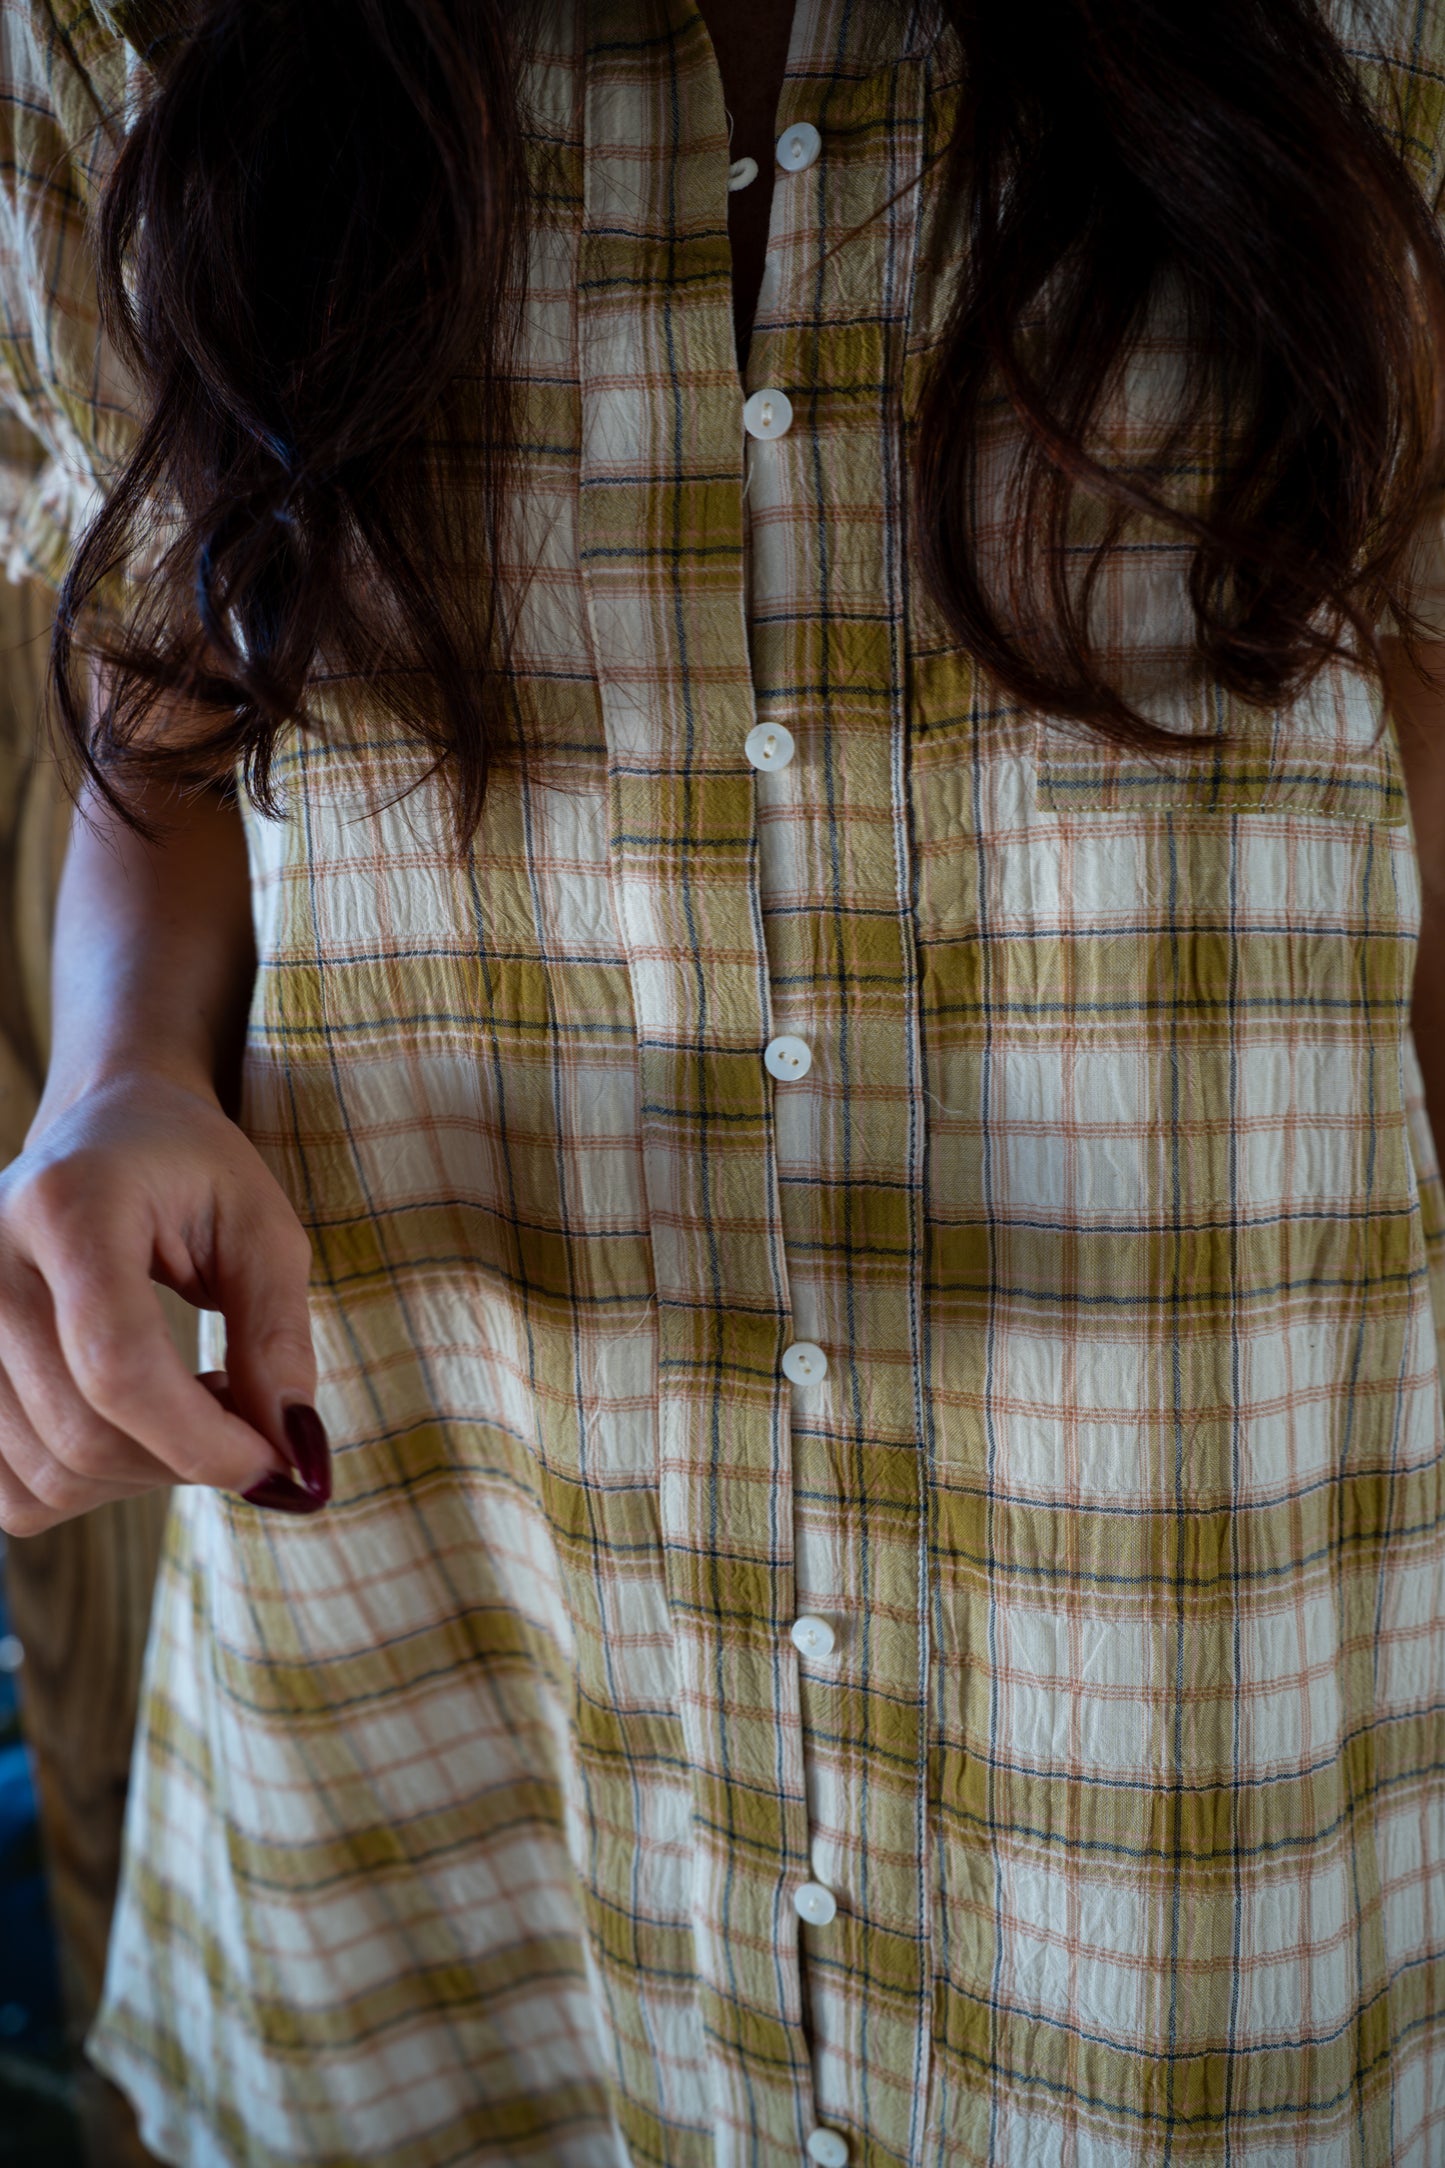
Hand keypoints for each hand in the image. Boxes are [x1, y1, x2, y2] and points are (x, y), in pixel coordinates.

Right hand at [0, 1072, 329, 1533]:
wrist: (101, 1130)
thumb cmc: (191, 1171)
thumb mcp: (261, 1226)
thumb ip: (278, 1335)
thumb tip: (293, 1451)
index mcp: (64, 1209)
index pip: (116, 1366)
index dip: (202, 1439)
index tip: (274, 1461)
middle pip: (82, 1434)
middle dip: (187, 1457)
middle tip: (247, 1415)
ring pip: (48, 1479)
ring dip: (144, 1473)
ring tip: (191, 1402)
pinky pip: (12, 1495)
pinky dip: (88, 1485)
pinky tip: (133, 1425)